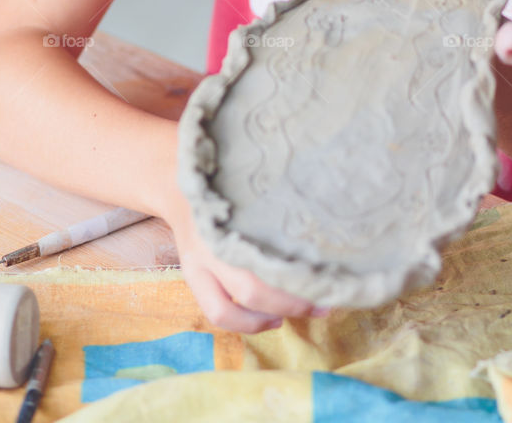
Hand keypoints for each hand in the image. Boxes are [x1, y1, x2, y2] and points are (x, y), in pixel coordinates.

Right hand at [164, 188, 329, 332]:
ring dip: (267, 318)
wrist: (182, 186)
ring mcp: (198, 265)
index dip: (299, 272)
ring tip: (303, 313)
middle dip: (291, 301)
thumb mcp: (255, 192)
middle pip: (250, 287)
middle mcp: (212, 244)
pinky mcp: (192, 278)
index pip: (268, 253)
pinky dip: (246, 324)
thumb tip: (326, 232)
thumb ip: (279, 212)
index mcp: (232, 219)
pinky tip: (273, 320)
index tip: (330, 274)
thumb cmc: (233, 189)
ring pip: (229, 308)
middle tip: (325, 298)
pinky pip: (216, 314)